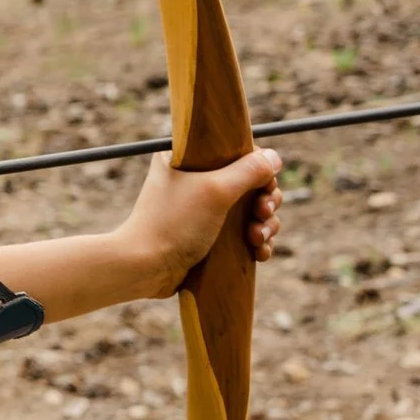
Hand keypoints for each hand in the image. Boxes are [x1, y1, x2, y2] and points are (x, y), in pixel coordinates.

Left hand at [116, 148, 284, 296]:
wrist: (144, 266)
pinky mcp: (208, 235)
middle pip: (250, 184)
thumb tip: (274, 157)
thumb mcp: (216, 190)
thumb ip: (249, 171)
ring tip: (258, 238)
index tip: (265, 187)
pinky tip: (260, 253)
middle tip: (262, 213)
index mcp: (189, 159)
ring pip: (251, 211)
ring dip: (265, 224)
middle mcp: (195, 180)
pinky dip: (257, 242)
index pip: (238, 154)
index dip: (259, 170)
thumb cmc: (174, 223)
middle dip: (266, 201)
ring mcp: (202, 209)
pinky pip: (243, 234)